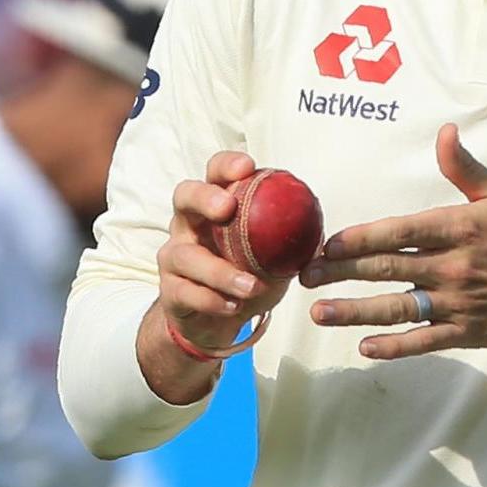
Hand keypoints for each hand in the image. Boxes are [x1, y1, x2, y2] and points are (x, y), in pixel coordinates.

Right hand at [156, 151, 288, 352]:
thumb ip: (291, 238)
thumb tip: (317, 222)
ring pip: (186, 255)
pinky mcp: (170, 290)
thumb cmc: (248, 276)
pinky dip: (212, 300)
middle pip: (185, 197)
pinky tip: (233, 307)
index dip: (227, 165)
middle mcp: (189, 225)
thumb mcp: (275, 257)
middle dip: (204, 198)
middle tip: (226, 208)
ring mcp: (174, 257)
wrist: (217, 321)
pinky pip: (186, 292)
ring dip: (220, 271)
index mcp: (215, 208)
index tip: (247, 167)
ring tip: (251, 286)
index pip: (215, 174)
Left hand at [301, 124, 486, 359]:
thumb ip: (465, 168)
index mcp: (460, 228)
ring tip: (320, 312)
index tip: (327, 243)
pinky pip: (424, 340)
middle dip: (341, 272)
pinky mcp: (468, 331)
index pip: (398, 231)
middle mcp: (455, 266)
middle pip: (386, 268)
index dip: (358, 238)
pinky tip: (364, 345)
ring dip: (355, 311)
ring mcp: (460, 303)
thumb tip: (444, 132)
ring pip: (398, 307)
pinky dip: (394, 346)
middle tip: (305, 275)